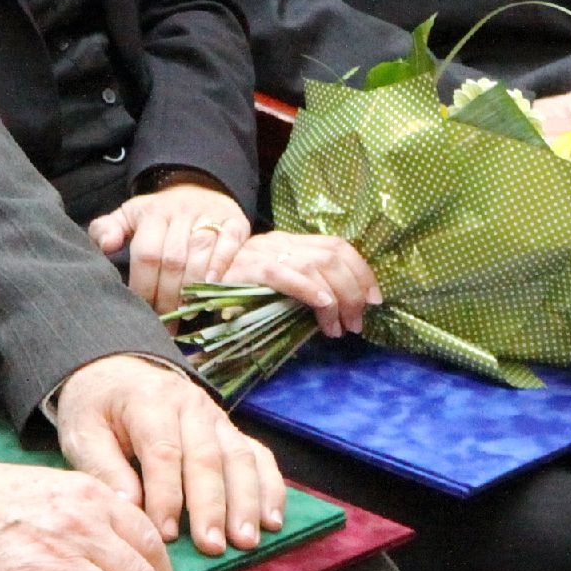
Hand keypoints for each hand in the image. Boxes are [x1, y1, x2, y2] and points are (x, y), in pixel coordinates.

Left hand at [55, 354, 285, 558]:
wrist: (117, 373)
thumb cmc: (97, 409)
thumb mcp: (83, 433)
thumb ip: (104, 468)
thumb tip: (130, 506)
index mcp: (149, 400)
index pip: (164, 451)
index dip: (167, 495)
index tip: (167, 534)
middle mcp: (189, 404)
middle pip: (207, 457)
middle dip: (211, 506)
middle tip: (213, 547)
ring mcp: (215, 416)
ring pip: (239, 457)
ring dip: (246, 501)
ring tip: (246, 540)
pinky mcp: (230, 429)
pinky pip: (258, 454)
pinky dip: (270, 486)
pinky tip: (272, 519)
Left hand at [87, 182, 248, 312]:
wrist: (199, 188)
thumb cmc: (159, 213)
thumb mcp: (129, 216)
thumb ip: (108, 229)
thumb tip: (106, 245)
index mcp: (152, 212)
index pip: (146, 253)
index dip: (144, 286)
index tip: (142, 312)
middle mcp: (182, 212)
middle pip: (173, 259)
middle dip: (167, 296)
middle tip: (165, 323)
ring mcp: (210, 215)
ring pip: (200, 254)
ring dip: (192, 288)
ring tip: (185, 313)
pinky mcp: (235, 222)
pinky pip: (230, 244)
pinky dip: (221, 266)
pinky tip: (211, 287)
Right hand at [221, 232, 381, 338]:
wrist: (194, 286)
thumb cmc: (237, 292)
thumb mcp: (276, 286)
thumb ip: (304, 288)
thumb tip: (342, 310)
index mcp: (291, 243)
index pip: (337, 246)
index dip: (362, 271)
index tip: (375, 299)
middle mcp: (282, 242)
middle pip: (333, 256)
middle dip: (354, 290)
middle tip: (357, 322)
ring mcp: (265, 253)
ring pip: (316, 265)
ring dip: (338, 298)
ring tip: (341, 327)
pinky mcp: (249, 270)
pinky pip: (285, 275)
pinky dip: (310, 290)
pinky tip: (324, 306)